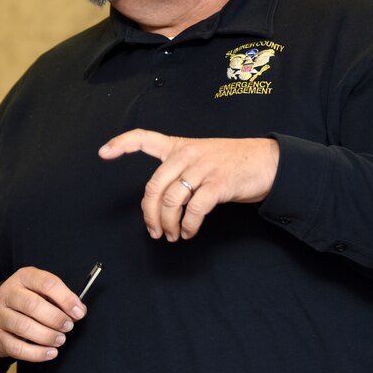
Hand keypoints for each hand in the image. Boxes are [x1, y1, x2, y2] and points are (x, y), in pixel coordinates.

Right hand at [0, 266, 85, 362]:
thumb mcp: (39, 291)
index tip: (79, 312)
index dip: (66, 298)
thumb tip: (78, 310)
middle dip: (56, 318)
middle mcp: (8, 293)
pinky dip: (37, 353)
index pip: (47, 283)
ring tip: (60, 339)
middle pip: (32, 305)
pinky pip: (17, 348)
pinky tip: (50, 352)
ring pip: (24, 327)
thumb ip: (59, 298)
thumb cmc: (24, 302)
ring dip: (47, 336)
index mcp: (23, 277)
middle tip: (68, 326)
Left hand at [98, 129, 279, 241]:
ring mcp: (202, 168)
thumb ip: (180, 171)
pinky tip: (189, 232)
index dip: (121, 144)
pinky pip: (193, 210)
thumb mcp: (203, 156)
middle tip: (154, 231)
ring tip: (173, 235)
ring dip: (168, 224)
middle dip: (149, 215)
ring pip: (170, 201)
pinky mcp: (217, 184)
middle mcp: (187, 154)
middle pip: (153, 186)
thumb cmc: (234, 162)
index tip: (104, 152)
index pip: (144, 138)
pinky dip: (188, 226)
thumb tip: (162, 202)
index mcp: (180, 146)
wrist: (268, 162)